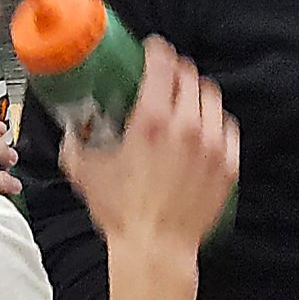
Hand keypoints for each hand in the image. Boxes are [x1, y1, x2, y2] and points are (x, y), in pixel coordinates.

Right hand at [58, 38, 236, 250]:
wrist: (156, 249)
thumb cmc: (123, 213)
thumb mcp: (86, 173)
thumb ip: (75, 146)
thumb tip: (70, 133)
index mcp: (152, 121)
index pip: (163, 65)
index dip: (158, 51)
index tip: (154, 49)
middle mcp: (187, 127)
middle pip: (190, 77)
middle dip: (176, 72)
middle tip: (166, 77)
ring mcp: (212, 145)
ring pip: (212, 98)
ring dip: (197, 94)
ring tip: (186, 101)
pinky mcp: (228, 164)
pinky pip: (228, 127)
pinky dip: (216, 121)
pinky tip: (204, 128)